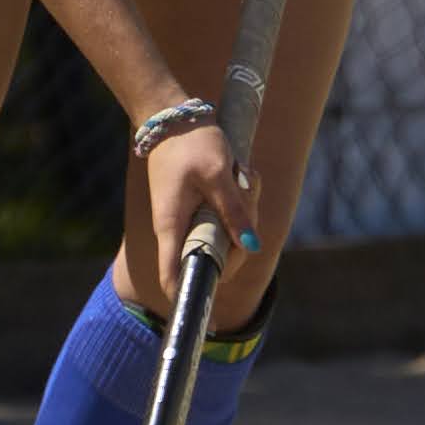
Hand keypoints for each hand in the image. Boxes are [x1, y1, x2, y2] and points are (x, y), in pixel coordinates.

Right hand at [141, 119, 256, 282]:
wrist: (173, 115)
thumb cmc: (190, 142)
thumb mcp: (218, 173)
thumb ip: (235, 210)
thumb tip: (252, 245)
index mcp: (172, 226)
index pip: (174, 277)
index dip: (192, 297)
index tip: (217, 309)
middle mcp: (177, 229)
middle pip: (214, 256)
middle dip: (240, 236)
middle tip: (248, 196)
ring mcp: (187, 218)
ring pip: (223, 234)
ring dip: (243, 211)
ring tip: (243, 176)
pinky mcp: (197, 207)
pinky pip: (224, 216)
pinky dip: (238, 200)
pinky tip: (241, 175)